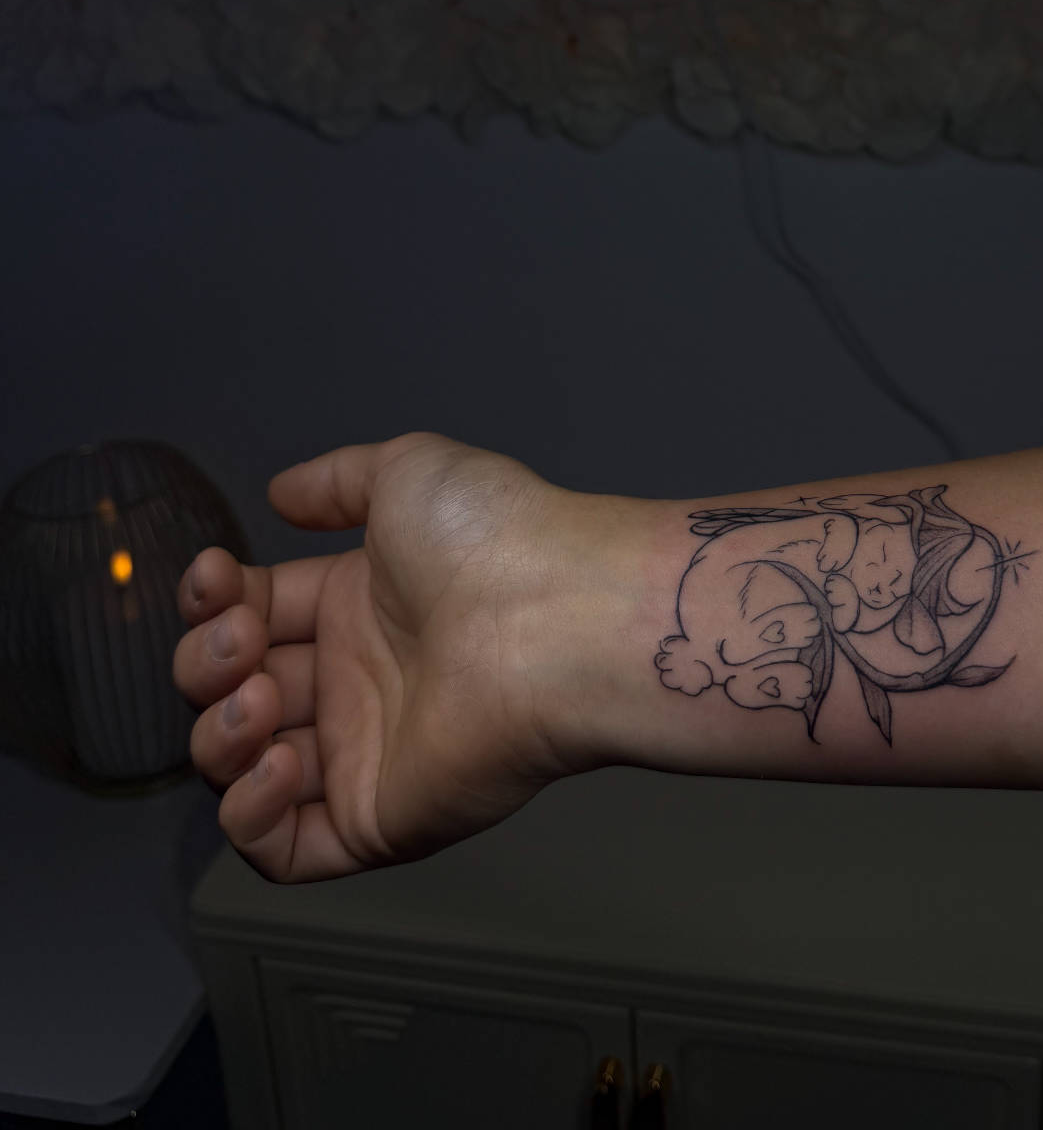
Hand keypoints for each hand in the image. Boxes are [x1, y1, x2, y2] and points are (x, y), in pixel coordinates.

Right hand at [173, 432, 614, 883]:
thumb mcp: (407, 471)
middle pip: (233, 691)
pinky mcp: (376, 821)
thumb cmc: (492, 538)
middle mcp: (357, 682)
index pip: (252, 614)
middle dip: (208, 663)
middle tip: (244, 640)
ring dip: (220, 733)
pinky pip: (280, 849)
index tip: (215, 578)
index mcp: (358, 607)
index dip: (213, 601)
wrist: (555, 615)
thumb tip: (283, 493)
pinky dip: (249, 813)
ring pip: (241, 769)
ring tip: (262, 695)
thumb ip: (337, 481)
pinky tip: (276, 758)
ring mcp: (364, 755)